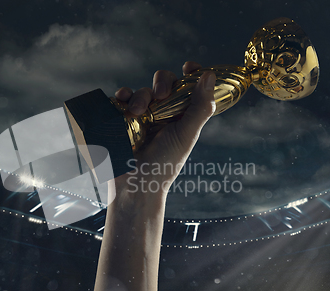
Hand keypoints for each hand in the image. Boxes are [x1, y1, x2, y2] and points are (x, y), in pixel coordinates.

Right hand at [114, 61, 215, 191]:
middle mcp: (163, 114)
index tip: (189, 66)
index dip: (191, 74)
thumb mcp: (186, 134)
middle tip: (160, 95)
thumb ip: (200, 107)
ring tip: (136, 112)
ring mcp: (141, 116)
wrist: (135, 184)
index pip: (188, 88)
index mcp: (182, 116)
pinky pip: (121, 99)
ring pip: (142, 91)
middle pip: (164, 83)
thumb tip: (209, 75)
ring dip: (140, 95)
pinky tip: (121, 102)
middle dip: (162, 83)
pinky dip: (121, 96)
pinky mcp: (122, 120)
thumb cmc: (164, 164)